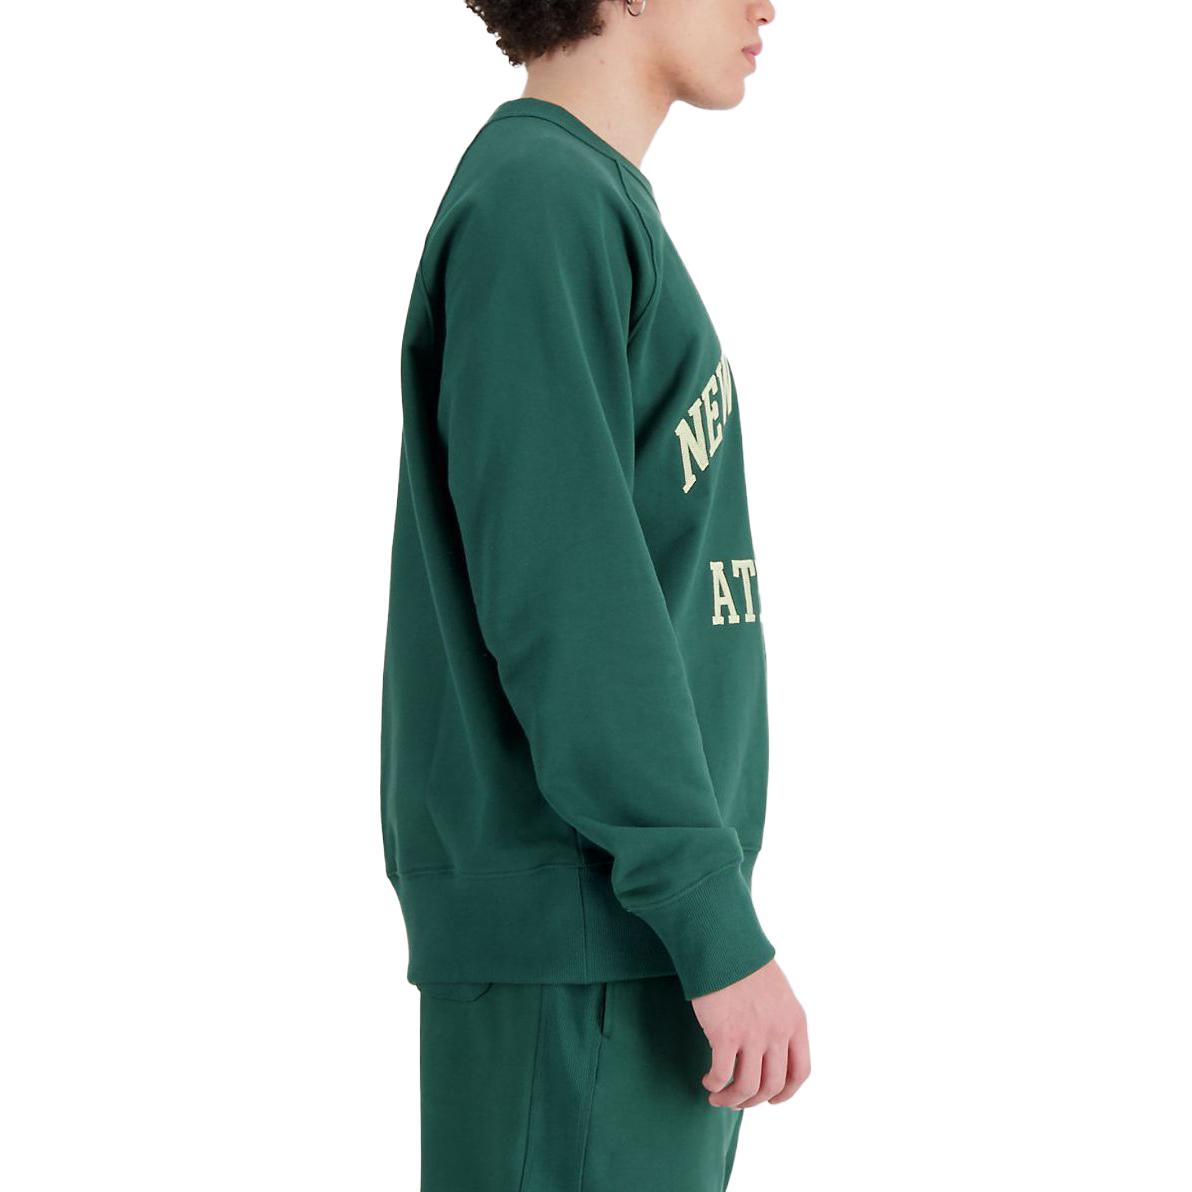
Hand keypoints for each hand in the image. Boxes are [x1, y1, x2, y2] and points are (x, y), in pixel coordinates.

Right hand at [691, 957, 809, 1108]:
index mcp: (795, 1021)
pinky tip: (708, 1081)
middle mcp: (777, 1032)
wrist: (723, 944)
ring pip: (747, 1087)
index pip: (800, 1072)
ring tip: (717, 1098)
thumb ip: (779, 1019)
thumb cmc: (744, 964)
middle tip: (737, 1101)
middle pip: (772, 1085)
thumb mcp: (778, 992)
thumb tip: (769, 1048)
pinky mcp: (725, 1034)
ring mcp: (753, 1035)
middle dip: (754, 1101)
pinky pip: (722, 1075)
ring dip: (732, 1100)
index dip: (787, 1093)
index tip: (772, 1100)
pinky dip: (715, 1084)